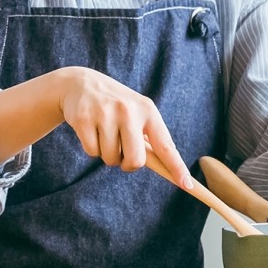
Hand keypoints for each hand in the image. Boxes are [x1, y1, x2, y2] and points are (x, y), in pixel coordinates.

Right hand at [53, 67, 193, 186]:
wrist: (80, 83)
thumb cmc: (115, 105)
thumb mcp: (136, 112)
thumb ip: (148, 137)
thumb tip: (164, 168)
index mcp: (148, 110)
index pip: (166, 146)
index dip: (177, 167)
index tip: (188, 185)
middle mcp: (129, 110)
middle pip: (135, 161)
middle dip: (127, 163)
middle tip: (121, 149)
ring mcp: (106, 114)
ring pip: (111, 159)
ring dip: (107, 154)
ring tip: (104, 132)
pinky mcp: (84, 119)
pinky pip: (92, 152)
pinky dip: (91, 148)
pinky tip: (91, 129)